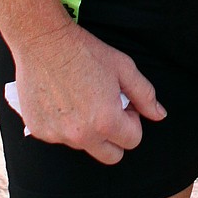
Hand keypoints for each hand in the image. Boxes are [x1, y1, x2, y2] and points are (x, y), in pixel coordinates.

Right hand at [12, 16, 165, 162]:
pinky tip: (62, 99)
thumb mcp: (123, 68)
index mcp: (106, 122)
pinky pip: (60, 137)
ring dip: (88, 130)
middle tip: (106, 107)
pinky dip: (64, 124)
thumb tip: (159, 115)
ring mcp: (57, 135)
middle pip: (111, 156)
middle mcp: (81, 135)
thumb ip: (145, 95)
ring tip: (82, 98)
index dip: (132, 120)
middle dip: (115, 136)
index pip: (133, 141)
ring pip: (85, 145)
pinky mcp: (39, 131)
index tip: (122, 103)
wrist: (43, 42)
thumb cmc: (84, 51)